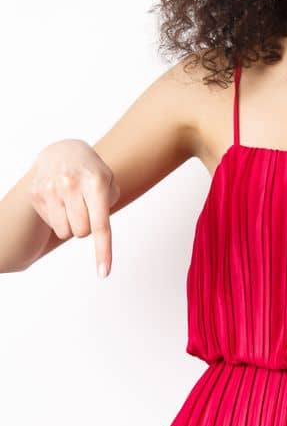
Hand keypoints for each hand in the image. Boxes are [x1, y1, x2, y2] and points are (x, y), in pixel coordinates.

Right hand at [29, 139, 118, 277]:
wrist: (62, 152)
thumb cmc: (92, 173)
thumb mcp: (109, 182)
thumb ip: (109, 206)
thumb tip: (97, 232)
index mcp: (96, 183)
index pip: (100, 225)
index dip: (103, 251)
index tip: (103, 273)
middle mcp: (71, 186)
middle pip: (82, 233)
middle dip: (87, 226)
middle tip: (86, 207)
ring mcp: (51, 190)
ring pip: (65, 232)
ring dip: (72, 224)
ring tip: (73, 203)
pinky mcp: (36, 195)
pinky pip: (52, 224)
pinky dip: (59, 218)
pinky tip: (60, 201)